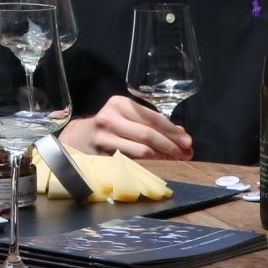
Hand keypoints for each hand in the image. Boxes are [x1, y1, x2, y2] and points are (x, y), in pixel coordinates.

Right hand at [59, 93, 192, 159]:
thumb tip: (181, 134)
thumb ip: (152, 122)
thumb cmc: (111, 125)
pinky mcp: (102, 156)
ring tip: (175, 159)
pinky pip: (132, 161)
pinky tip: (159, 164)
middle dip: (171, 145)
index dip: (172, 131)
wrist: (80, 137)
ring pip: (140, 150)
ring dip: (162, 156)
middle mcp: (109, 119)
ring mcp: (104, 139)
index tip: (187, 140)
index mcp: (119, 104)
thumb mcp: (127, 116)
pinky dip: (149, 163)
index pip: (152, 118)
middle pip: (147, 134)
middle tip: (186, 152)